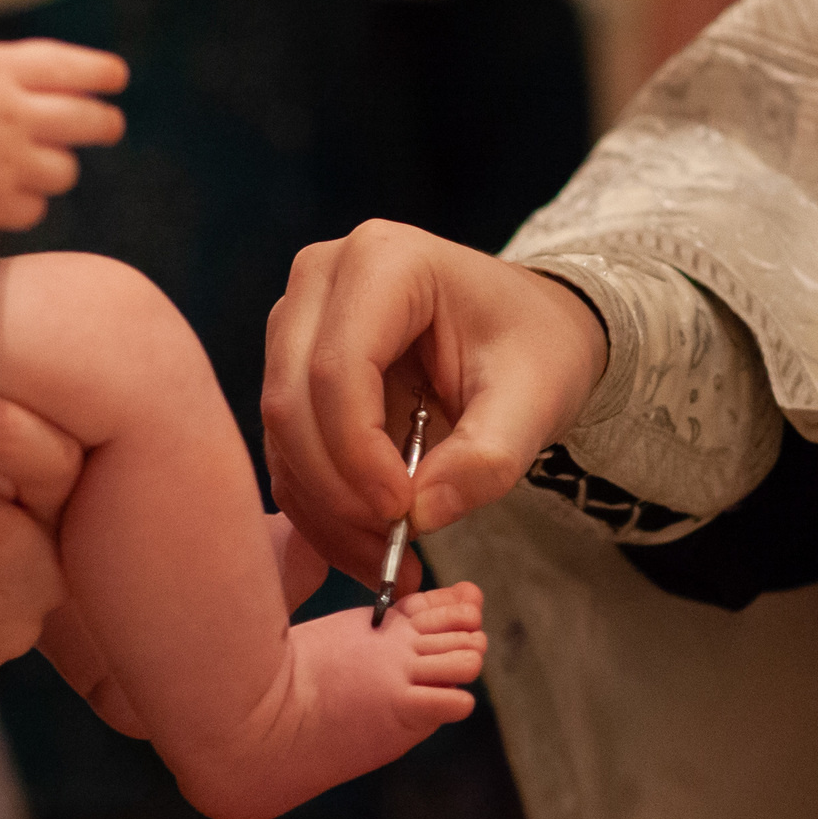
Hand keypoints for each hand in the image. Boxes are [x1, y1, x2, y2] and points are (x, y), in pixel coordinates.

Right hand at [0, 0, 128, 228]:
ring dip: (60, 163)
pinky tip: (10, 189)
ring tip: (44, 159)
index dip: (102, 72)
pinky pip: (35, 208)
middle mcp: (11, 116)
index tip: (118, 77)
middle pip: (88, 122)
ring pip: (65, 170)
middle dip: (106, 124)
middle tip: (108, 126)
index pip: (71, 68)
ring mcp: (4, 163)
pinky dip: (28, 201)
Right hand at [263, 221, 609, 586]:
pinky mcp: (291, 368)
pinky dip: (320, 507)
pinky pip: (286, 451)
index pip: (338, 369)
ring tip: (388, 557)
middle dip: (336, 491)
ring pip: (281, 435)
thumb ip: (486, 459)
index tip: (403, 514)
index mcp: (383, 261)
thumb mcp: (535, 402)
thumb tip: (418, 516)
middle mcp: (322, 277)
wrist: (529, 333)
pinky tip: (368, 542)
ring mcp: (297, 320)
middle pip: (292, 402)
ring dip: (325, 510)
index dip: (358, 454)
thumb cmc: (536, 348)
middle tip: (390, 549)